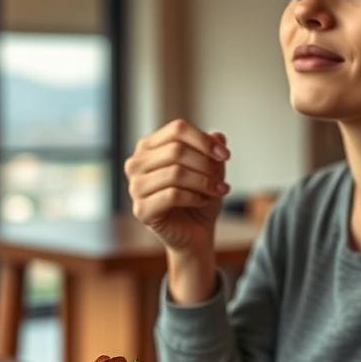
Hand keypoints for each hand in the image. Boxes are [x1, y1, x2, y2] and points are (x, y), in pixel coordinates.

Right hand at [124, 118, 230, 253]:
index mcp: (148, 146)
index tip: (226, 156)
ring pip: (175, 173)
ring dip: (203, 182)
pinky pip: (172, 195)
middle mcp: (136, 164)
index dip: (204, 140)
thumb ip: (212, 150)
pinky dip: (194, 197)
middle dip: (206, 165)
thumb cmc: (199, 196)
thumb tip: (218, 136)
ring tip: (216, 191)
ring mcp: (134, 187)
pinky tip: (202, 201)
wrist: (195, 232)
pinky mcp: (141, 210)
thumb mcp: (211, 169)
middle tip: (221, 180)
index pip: (177, 129)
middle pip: (176, 150)